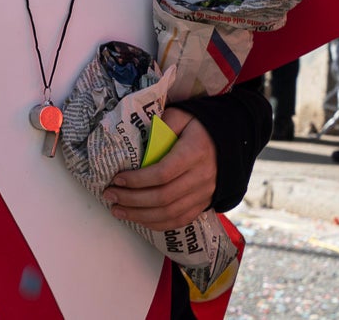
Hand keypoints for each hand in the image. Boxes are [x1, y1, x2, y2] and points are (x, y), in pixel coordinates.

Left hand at [105, 107, 216, 229]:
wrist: (229, 140)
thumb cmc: (198, 125)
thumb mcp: (180, 115)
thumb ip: (160, 124)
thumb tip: (134, 136)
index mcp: (194, 153)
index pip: (163, 173)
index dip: (137, 179)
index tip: (116, 178)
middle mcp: (202, 177)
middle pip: (164, 197)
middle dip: (132, 199)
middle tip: (109, 195)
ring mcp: (205, 194)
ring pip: (171, 213)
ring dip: (140, 215)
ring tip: (117, 210)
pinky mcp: (204, 203)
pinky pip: (181, 220)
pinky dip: (157, 223)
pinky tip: (138, 218)